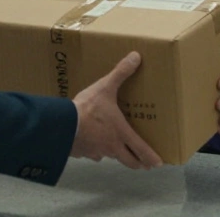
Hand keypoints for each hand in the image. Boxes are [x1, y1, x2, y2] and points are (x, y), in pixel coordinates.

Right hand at [70, 52, 163, 169]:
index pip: (141, 150)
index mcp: (122, 133)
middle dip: (137, 163)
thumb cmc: (88, 109)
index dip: (151, 158)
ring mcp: (96, 151)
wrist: (62, 124)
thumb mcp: (105, 87)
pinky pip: (92, 154)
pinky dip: (95, 151)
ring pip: (110, 157)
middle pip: (129, 161)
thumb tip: (136, 57)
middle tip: (143, 163)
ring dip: (115, 155)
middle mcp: (112, 147)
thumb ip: (120, 73)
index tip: (158, 163)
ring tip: (116, 149)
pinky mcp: (82, 152)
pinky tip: (91, 144)